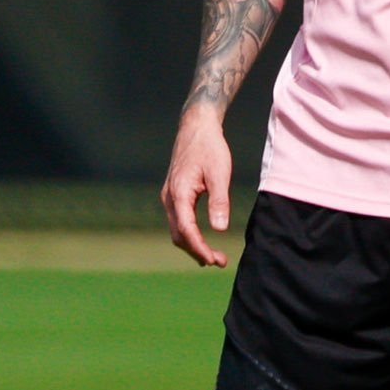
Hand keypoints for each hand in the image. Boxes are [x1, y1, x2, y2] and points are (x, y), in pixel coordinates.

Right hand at [161, 106, 232, 266]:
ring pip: (177, 229)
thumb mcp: (219, 173)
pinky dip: (189, 234)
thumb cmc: (210, 147)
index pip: (187, 230)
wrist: (196, 126)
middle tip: (220, 262)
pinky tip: (203, 240)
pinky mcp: (174, 193)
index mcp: (179, 193)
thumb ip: (219, 201)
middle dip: (197, 251)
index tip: (215, 261)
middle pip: (179, 235)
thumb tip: (220, 229)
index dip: (200, 248)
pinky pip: (178, 221)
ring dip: (193, 245)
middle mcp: (169, 197)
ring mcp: (169, 196)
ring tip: (214, 257)